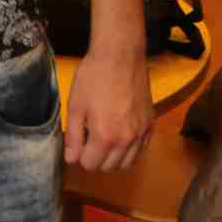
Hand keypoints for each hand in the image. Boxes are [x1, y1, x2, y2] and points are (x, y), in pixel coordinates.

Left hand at [64, 52, 153, 172]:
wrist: (121, 54)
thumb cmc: (94, 77)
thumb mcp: (76, 106)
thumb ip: (73, 137)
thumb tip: (72, 159)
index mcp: (105, 136)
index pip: (90, 165)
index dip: (80, 155)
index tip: (78, 141)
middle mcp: (127, 140)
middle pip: (108, 167)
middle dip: (95, 158)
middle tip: (89, 138)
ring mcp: (142, 132)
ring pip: (127, 162)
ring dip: (113, 157)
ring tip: (104, 137)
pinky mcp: (150, 124)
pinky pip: (141, 150)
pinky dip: (130, 149)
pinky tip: (121, 134)